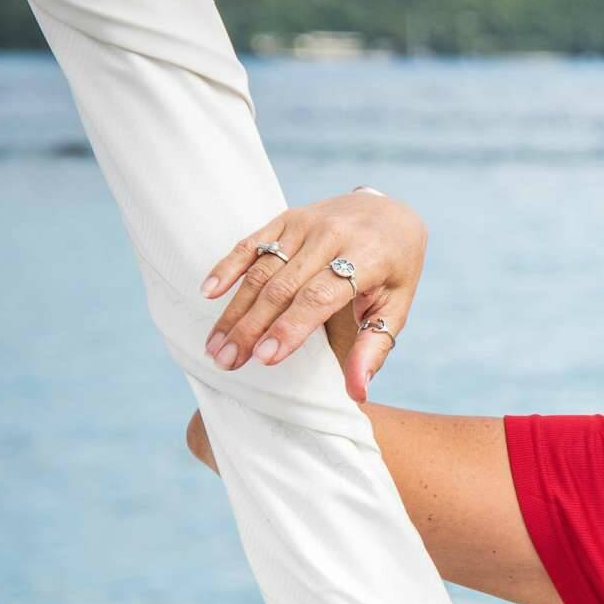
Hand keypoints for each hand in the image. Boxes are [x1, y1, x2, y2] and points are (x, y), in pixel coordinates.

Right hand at [200, 189, 427, 404]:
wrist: (390, 212)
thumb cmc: (394, 270)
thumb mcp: (396, 307)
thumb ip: (373, 348)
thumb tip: (357, 392)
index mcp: (366, 258)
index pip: (319, 297)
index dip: (290, 327)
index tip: (265, 358)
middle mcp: (331, 236)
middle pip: (282, 287)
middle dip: (251, 327)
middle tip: (227, 361)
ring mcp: (305, 224)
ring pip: (261, 269)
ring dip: (234, 309)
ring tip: (215, 345)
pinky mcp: (286, 218)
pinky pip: (252, 243)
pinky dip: (228, 267)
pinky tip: (208, 293)